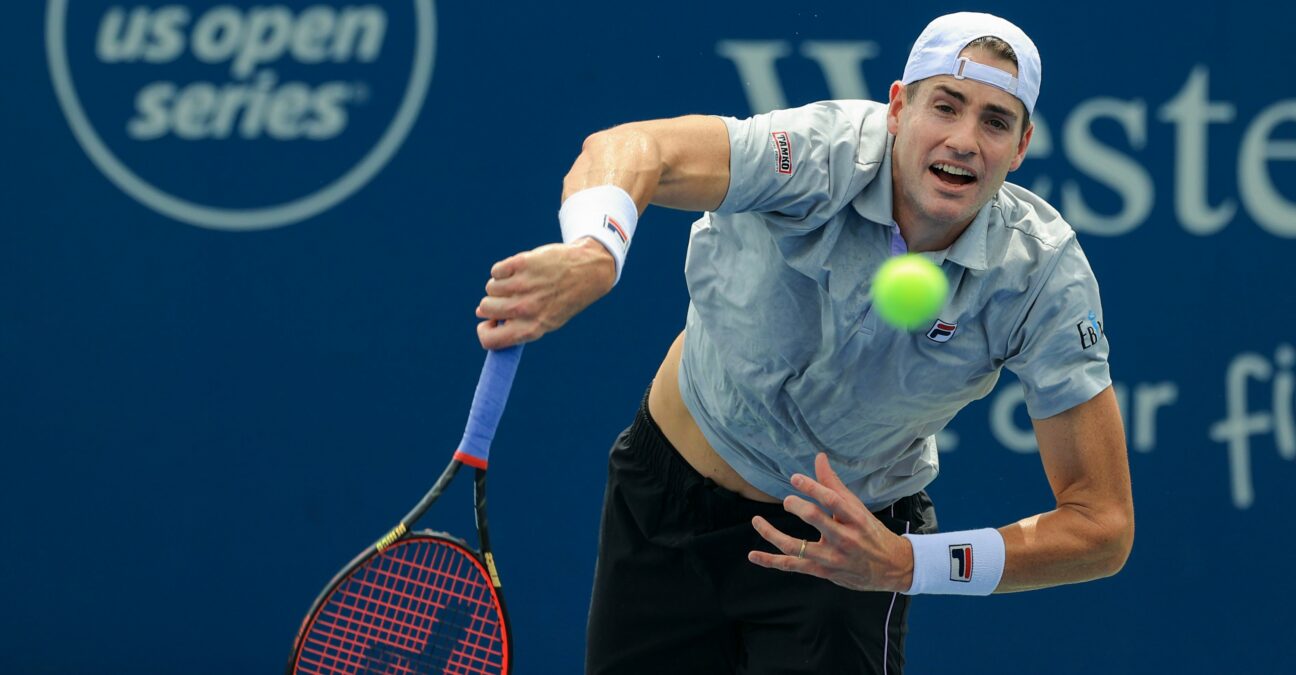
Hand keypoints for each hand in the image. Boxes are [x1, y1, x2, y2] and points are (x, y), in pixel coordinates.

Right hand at [476, 238, 615, 348]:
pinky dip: (504, 270)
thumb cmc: (563, 299)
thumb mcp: (546, 320)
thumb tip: (482, 314)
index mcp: (531, 328)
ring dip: (501, 285)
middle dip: (492, 304)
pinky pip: (496, 271)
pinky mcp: (521, 263)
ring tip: (521, 283)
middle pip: (485, 308)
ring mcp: (523, 285)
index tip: (489, 323)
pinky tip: (520, 271)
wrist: (588, 271)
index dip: (485, 332)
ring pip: (490, 288)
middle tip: (510, 298)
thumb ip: (516, 324)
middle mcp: (525, 309)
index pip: (489, 340)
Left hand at [748, 453, 914, 592]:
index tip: (795, 478)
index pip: (832, 500)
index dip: (813, 487)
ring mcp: (831, 558)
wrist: (890, 568)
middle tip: (787, 500)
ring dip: (772, 534)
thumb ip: (834, 484)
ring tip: (756, 521)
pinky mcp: (822, 571)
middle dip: (797, 506)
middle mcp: (844, 538)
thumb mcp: (857, 507)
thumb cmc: (870, 532)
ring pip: (796, 546)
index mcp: (855, 519)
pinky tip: (753, 555)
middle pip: (816, 519)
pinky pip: (792, 566)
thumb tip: (818, 457)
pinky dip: (771, 561)